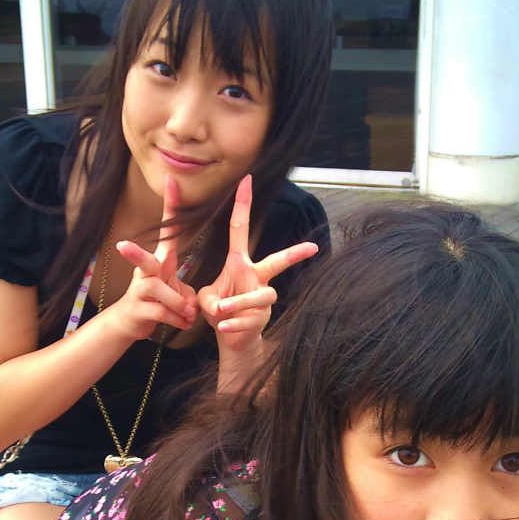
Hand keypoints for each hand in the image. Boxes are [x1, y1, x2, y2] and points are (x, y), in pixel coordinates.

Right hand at [108, 176, 197, 344]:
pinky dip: (178, 320)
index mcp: (160, 260)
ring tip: (188, 314)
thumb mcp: (177, 290)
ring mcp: (139, 290)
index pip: (167, 229)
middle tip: (121, 246)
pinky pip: (163, 313)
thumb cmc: (158, 300)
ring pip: (161, 292)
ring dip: (180, 305)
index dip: (170, 206)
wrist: (132, 322)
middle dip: (133, 254)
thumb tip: (194, 302)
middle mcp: (146, 271)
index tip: (172, 180)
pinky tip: (183, 323)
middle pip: (142, 260)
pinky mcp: (139, 309)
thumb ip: (188, 290)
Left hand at [197, 174, 317, 368]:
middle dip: (294, 254)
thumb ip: (207, 298)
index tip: (247, 180)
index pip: (240, 228)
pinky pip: (249, 319)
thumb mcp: (206, 298)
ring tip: (221, 312)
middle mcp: (255, 277)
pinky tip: (222, 327)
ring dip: (239, 303)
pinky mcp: (261, 318)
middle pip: (277, 262)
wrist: (231, 339)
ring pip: (260, 296)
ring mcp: (261, 298)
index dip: (243, 204)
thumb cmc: (220, 311)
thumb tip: (219, 306)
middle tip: (312, 247)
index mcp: (239, 263)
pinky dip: (233, 323)